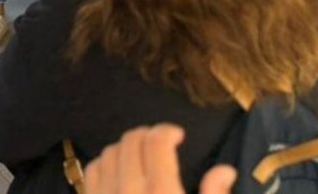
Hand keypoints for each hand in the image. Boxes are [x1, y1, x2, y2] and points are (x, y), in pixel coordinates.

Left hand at [84, 125, 236, 193]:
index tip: (177, 135)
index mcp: (161, 192)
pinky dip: (104, 162)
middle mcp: (129, 190)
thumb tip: (224, 170)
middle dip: (148, 134)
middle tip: (162, 142)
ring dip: (126, 147)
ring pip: (109, 152)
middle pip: (131, 141)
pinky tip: (118, 170)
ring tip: (142, 155)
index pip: (156, 142)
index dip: (167, 130)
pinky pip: (92, 171)